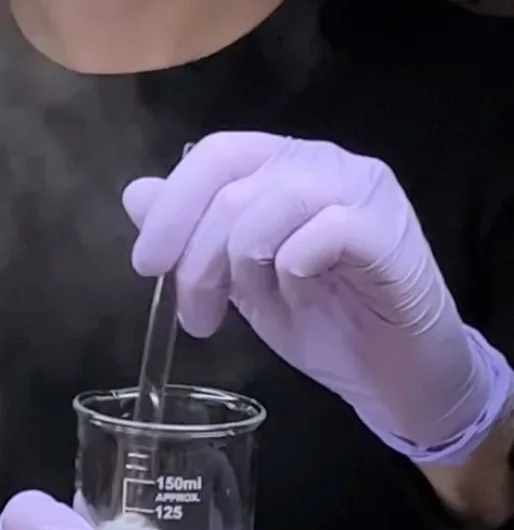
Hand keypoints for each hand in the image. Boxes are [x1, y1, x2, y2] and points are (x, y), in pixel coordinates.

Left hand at [123, 133, 512, 463]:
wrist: (395, 374)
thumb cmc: (319, 317)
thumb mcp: (237, 277)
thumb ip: (192, 233)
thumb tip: (134, 194)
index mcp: (281, 162)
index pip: (215, 155)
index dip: (172, 206)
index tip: (145, 265)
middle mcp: (322, 161)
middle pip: (233, 187)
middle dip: (197, 257)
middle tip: (194, 315)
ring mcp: (362, 188)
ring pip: (271, 204)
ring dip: (240, 267)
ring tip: (243, 311)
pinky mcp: (391, 230)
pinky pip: (324, 231)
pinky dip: (294, 268)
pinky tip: (300, 294)